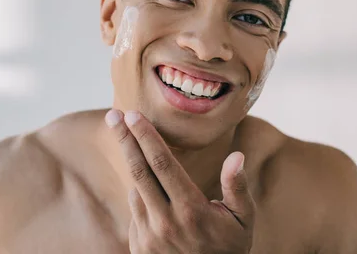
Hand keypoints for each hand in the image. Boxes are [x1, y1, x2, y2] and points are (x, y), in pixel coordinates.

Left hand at [104, 109, 255, 253]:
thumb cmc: (230, 249)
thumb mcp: (243, 219)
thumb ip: (238, 187)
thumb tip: (236, 156)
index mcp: (191, 209)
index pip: (162, 163)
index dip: (146, 136)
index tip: (133, 115)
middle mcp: (165, 221)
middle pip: (138, 170)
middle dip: (125, 139)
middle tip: (113, 116)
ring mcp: (149, 236)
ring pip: (135, 190)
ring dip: (137, 171)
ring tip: (151, 165)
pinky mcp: (139, 248)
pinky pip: (135, 211)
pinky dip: (141, 196)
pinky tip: (157, 199)